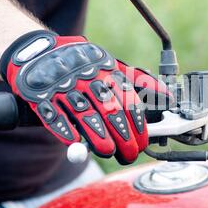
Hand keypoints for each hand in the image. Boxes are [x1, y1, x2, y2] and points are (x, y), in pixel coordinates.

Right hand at [0, 30, 168, 163]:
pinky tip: (73, 142)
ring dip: (97, 136)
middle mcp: (87, 79)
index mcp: (107, 72)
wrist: (41, 53)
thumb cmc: (82, 65)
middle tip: (129, 155)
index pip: (127, 101)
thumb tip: (167, 96)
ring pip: (84, 115)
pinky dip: (64, 129)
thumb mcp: (111, 66)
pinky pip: (54, 114)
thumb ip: (138, 81)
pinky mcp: (41, 95)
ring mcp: (63, 86)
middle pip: (110, 111)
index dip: (137, 125)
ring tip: (108, 152)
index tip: (142, 143)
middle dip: (123, 137)